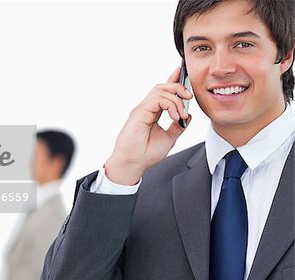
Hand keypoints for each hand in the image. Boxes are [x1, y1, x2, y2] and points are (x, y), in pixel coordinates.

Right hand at [104, 68, 192, 184]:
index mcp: (151, 113)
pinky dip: (170, 105)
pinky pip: (157, 100)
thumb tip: (188, 116)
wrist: (133, 163)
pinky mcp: (139, 113)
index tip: (181, 73)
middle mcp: (145, 108)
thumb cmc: (145, 154)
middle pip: (162, 87)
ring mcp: (142, 109)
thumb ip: (178, 126)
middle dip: (178, 88)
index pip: (162, 92)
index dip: (172, 80)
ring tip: (181, 114)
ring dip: (176, 99)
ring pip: (161, 90)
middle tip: (189, 97)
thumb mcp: (169, 138)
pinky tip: (174, 116)